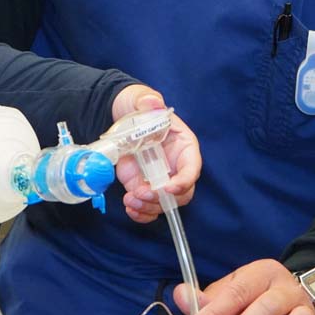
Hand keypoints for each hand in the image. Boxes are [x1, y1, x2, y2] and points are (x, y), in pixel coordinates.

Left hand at [110, 84, 201, 222]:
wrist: (122, 116)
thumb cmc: (139, 107)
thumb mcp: (142, 100)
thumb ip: (148, 102)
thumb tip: (153, 103)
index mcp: (183, 146)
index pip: (191, 168)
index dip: (183, 181)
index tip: (168, 187)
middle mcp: (175, 166)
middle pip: (181, 193)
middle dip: (162, 198)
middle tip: (141, 193)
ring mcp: (159, 179)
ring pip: (164, 204)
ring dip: (148, 208)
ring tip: (130, 201)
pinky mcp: (143, 186)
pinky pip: (148, 207)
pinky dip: (141, 213)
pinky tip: (130, 208)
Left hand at [174, 259, 314, 314]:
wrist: (296, 303)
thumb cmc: (255, 299)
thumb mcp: (231, 292)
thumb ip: (207, 299)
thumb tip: (180, 294)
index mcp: (264, 272)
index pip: (237, 292)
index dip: (215, 312)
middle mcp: (288, 288)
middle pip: (265, 309)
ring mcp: (306, 310)